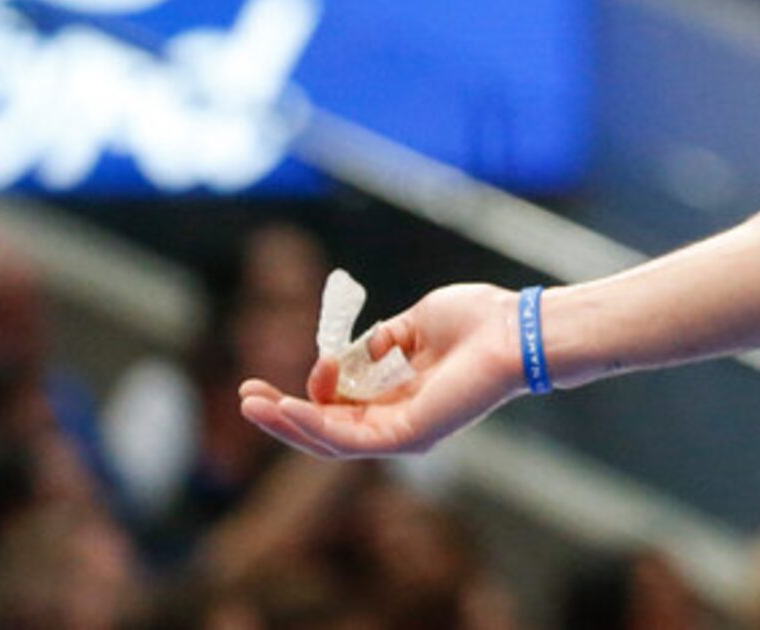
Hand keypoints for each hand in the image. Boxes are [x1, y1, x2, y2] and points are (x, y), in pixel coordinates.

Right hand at [238, 283, 523, 459]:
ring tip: (250, 404)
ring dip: (286, 421)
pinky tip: (285, 409)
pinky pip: (347, 437)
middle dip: (285, 413)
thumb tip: (350, 352)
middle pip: (328, 426)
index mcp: (401, 395)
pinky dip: (312, 424)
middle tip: (246, 395)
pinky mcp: (404, 437)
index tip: (322, 356)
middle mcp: (398, 420)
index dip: (320, 383)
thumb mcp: (413, 324)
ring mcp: (401, 432)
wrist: (512, 329)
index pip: (344, 404)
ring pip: (329, 438)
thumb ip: (377, 341)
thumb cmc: (477, 321)